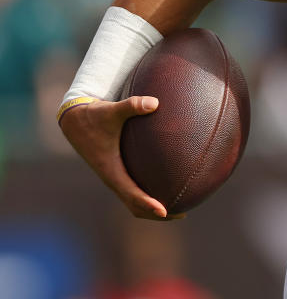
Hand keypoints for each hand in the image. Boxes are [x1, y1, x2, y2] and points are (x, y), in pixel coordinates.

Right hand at [59, 97, 181, 219]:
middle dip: (155, 214)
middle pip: (134, 205)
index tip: (165, 210)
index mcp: (110, 169)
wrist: (74, 120)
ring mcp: (113, 176)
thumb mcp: (112, 110)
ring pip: (133, 200)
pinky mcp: (116, 171)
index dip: (148, 203)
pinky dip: (147, 195)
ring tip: (179, 208)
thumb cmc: (94, 115)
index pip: (131, 193)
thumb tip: (155, 102)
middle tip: (181, 214)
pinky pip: (133, 189)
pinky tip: (167, 186)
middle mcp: (112, 177)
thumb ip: (133, 106)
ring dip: (152, 208)